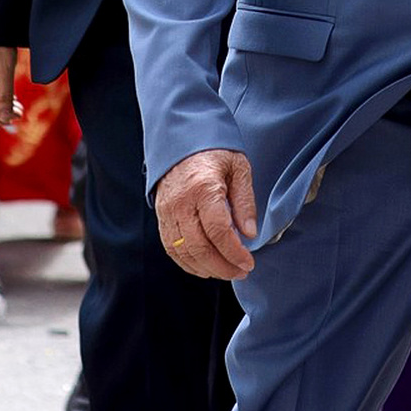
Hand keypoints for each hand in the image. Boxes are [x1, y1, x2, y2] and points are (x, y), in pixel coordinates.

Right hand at [156, 148, 256, 280]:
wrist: (181, 140)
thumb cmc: (214, 151)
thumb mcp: (238, 167)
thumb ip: (244, 201)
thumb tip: (248, 234)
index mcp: (203, 187)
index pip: (218, 231)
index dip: (234, 253)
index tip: (248, 262)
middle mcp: (181, 202)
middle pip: (199, 247)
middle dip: (223, 266)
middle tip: (241, 271)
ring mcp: (167, 211)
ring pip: (184, 252)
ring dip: (207, 269)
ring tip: (227, 271)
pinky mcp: (161, 217)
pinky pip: (171, 248)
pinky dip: (188, 263)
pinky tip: (205, 267)